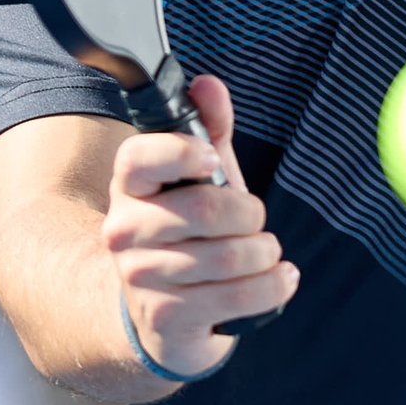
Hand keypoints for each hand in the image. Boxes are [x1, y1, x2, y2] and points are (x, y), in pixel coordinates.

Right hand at [102, 74, 297, 381]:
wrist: (162, 317)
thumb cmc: (188, 236)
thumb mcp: (198, 180)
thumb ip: (207, 130)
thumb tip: (208, 85)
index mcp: (128, 187)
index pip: (142, 157)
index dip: (185, 152)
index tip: (212, 161)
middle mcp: (124, 231)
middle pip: (206, 208)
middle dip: (250, 213)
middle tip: (255, 220)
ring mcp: (141, 278)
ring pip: (231, 255)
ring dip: (265, 253)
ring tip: (265, 253)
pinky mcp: (166, 319)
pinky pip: (240, 296)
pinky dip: (274, 285)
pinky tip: (281, 278)